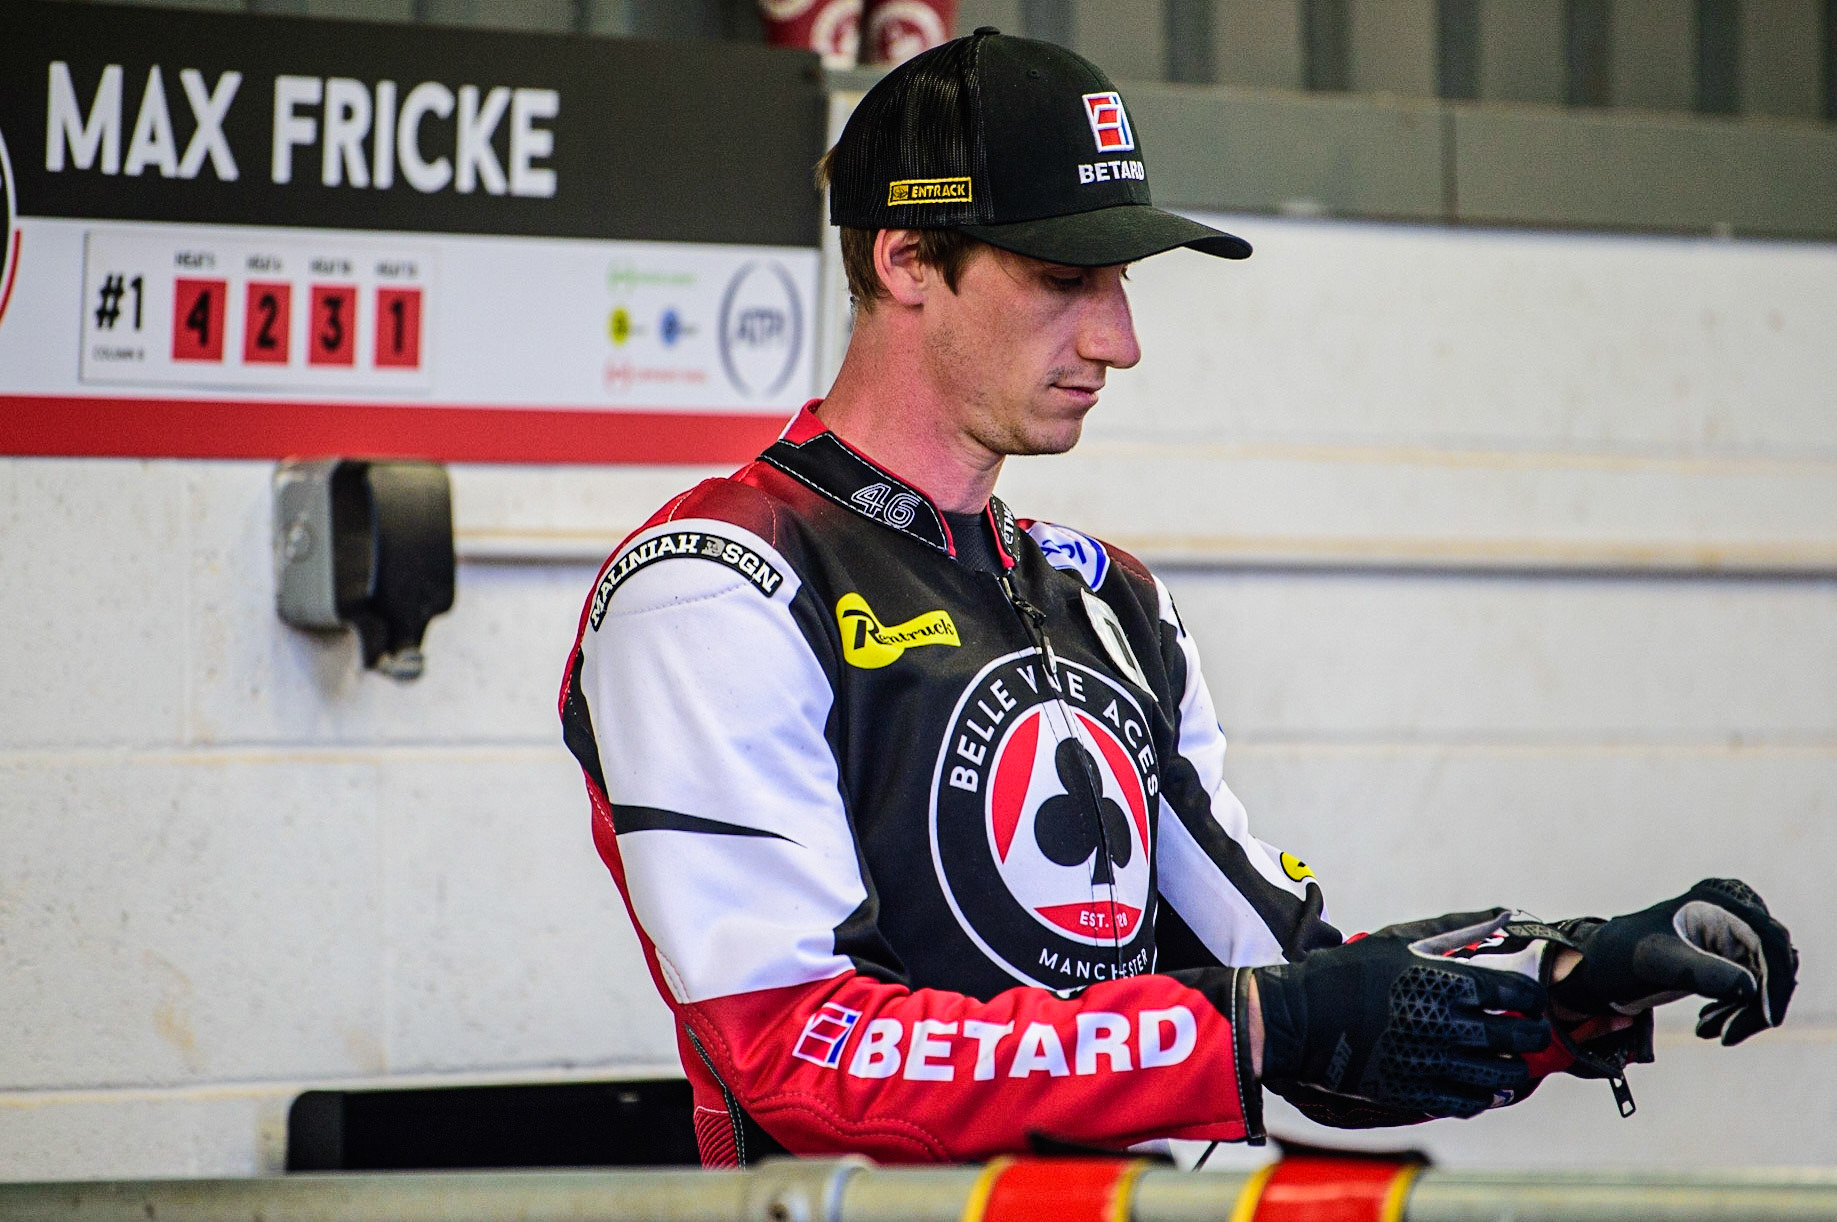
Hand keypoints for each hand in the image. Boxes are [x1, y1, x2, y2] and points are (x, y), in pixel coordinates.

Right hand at [1251, 910, 1550, 1119]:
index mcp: (1442, 981)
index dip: (1528, 996)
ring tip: (1513, 1061)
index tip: (1527, 999)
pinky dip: (1484, 1097)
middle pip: (1513, 1034)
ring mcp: (1428, 1060)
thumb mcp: (1401, 941)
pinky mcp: (1412, 1091)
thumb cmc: (1350, 972)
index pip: (1511, 992)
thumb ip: (1457, 929)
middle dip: (1531, 1033)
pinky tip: (1488, 1090)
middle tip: (1532, 1031)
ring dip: (1512, 1068)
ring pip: (1495, 1073)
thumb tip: (1507, 913)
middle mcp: (1441, 1022)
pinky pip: (1465, 1102)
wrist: (1299, 1019)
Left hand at [1549, 878, 1796, 1044]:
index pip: (1768, 941)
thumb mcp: (1657, 963)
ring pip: (1764, 980)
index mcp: (1718, 901)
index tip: (1767, 1018)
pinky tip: (1708, 1025)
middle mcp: (1732, 913)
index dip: (1776, 981)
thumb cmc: (1622, 956)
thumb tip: (1750, 987)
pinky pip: (1751, 988)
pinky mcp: (1728, 955)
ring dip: (1745, 1012)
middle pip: (1772, 963)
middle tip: (1727, 1035)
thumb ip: (1700, 971)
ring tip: (1708, 1031)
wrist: (1600, 966)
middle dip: (1756, 1004)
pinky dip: (1737, 1011)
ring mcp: (1733, 934)